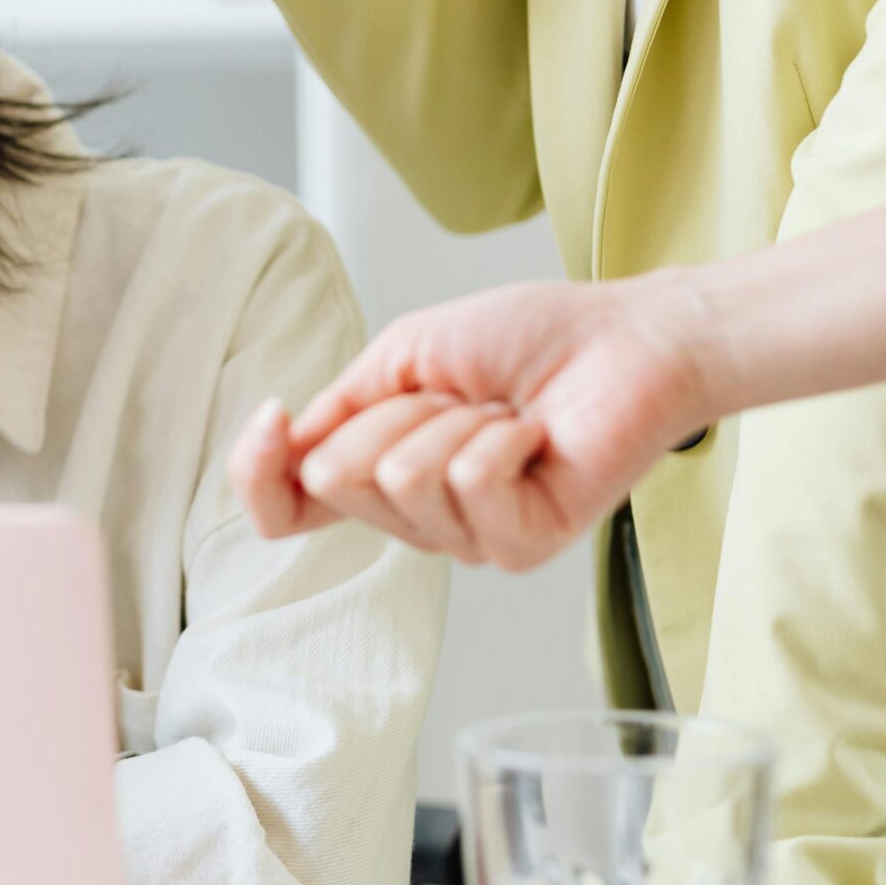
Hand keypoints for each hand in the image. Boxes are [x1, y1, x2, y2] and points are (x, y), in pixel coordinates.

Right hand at [227, 274, 717, 566]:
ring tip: (506, 413)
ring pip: (400, 478)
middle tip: (459, 395)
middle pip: (336, 478)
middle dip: (394, 410)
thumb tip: (282, 447)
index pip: (284, 510)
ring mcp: (468, 539)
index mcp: (379, 472)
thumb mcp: (404, 354)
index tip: (273, 417)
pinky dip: (501, 438)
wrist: (628, 337)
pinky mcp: (520, 546)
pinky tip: (535, 435)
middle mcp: (417, 518)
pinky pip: (468, 486)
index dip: (257, 475)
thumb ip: (338, 406)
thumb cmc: (532, 339)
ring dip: (456, 419)